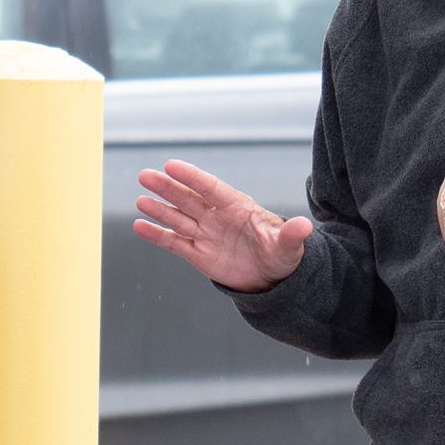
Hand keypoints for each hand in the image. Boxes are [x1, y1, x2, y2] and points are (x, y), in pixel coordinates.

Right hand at [135, 159, 312, 292]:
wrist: (273, 279)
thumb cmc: (282, 256)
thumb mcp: (289, 247)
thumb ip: (291, 235)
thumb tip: (304, 226)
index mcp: (237, 208)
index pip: (211, 188)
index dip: (192, 177)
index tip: (171, 165)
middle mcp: (217, 217)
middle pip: (188, 199)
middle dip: (168, 187)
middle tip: (146, 175)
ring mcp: (206, 234)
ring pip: (178, 218)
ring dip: (159, 209)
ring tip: (140, 199)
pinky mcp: (198, 254)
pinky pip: (174, 242)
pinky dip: (157, 234)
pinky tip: (140, 225)